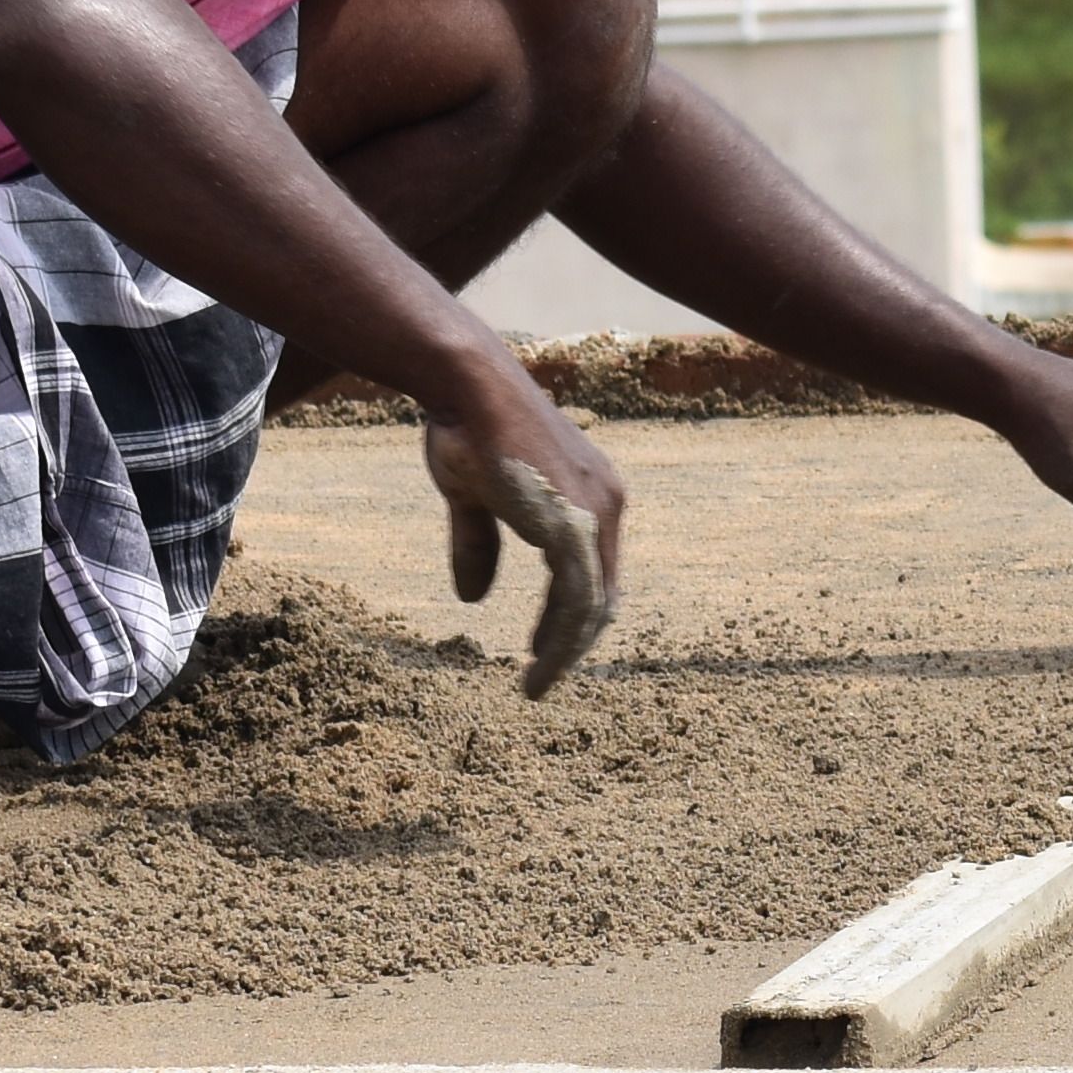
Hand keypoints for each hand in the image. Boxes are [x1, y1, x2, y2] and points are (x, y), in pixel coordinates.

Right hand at [423, 360, 628, 691]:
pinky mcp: (575, 527)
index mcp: (591, 493)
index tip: (546, 646)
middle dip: (573, 640)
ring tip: (537, 685)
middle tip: (544, 676)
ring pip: (591, 606)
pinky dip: (559, 641)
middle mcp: (606, 503)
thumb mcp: (473, 496)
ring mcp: (596, 514)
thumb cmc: (466, 427)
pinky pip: (576, 602)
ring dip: (565, 651)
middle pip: (602, 592)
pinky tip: (538, 667)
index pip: (596, 570)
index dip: (574, 614)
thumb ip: (481, 544)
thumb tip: (471, 598)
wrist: (467, 386)